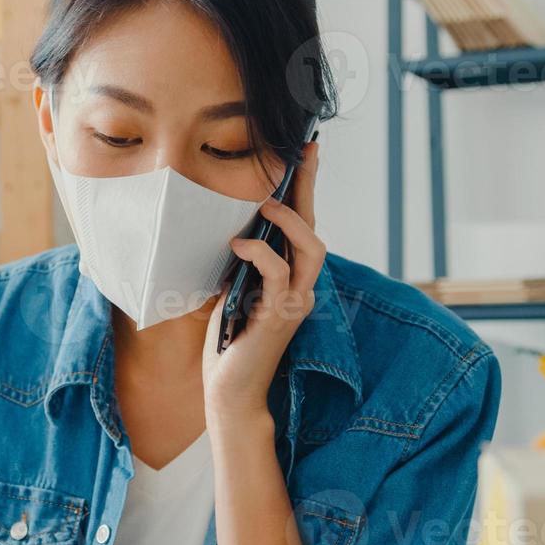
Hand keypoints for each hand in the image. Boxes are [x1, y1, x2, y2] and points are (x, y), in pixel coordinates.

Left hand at [203, 142, 323, 428]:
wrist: (230, 391)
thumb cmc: (229, 343)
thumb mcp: (233, 291)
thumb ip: (240, 263)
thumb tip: (229, 226)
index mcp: (290, 278)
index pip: (304, 226)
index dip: (306, 189)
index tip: (305, 152)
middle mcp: (301, 287)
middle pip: (315, 229)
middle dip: (309, 190)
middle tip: (303, 154)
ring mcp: (295, 302)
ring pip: (311, 250)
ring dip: (290, 222)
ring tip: (267, 204)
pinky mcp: (280, 316)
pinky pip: (279, 274)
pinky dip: (261, 253)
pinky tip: (240, 243)